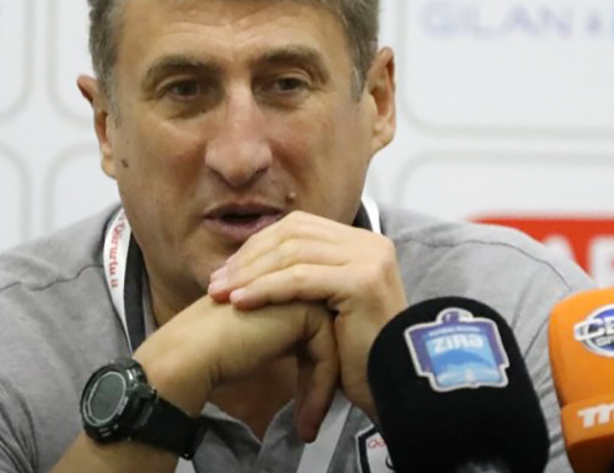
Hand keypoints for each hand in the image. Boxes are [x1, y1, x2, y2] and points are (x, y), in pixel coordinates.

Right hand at [134, 295, 338, 440]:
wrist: (193, 349)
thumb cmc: (214, 350)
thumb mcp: (259, 341)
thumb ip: (285, 340)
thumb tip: (312, 365)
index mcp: (285, 288)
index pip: (316, 334)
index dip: (312, 375)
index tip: (304, 416)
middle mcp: (297, 286)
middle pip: (327, 342)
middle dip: (320, 386)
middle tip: (309, 427)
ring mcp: (303, 294)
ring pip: (333, 349)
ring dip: (321, 394)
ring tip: (307, 429)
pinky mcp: (306, 310)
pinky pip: (328, 355)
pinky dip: (320, 390)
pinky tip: (305, 420)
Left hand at [207, 211, 406, 421]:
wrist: (397, 385)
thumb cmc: (360, 354)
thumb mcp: (331, 305)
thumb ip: (309, 277)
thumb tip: (261, 260)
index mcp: (362, 243)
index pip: (300, 227)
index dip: (259, 244)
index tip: (229, 271)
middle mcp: (370, 244)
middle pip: (293, 234)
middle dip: (250, 257)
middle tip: (217, 282)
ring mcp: (369, 259)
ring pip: (293, 254)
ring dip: (251, 273)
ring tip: (221, 293)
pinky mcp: (362, 282)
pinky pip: (301, 279)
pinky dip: (266, 288)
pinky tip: (240, 302)